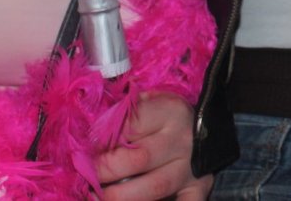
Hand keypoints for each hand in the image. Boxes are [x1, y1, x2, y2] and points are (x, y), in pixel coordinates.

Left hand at [95, 92, 211, 199]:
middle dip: (104, 169)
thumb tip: (89, 127)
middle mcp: (181, 140)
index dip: (101, 138)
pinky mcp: (197, 187)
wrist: (207, 125)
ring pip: (155, 187)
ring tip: (96, 196)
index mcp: (169, 111)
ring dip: (120, 196)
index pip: (130, 125)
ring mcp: (190, 167)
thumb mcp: (150, 100)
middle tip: (85, 174)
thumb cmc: (166, 114)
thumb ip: (124, 109)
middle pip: (138, 159)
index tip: (83, 147)